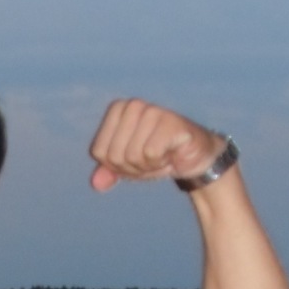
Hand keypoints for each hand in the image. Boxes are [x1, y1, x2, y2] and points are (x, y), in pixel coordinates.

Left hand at [87, 98, 221, 192]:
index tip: (135, 158)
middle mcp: (132, 105)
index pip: (99, 152)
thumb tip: (96, 183)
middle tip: (151, 158)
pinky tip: (171, 153)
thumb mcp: (128, 166)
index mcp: (117, 110)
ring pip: (132, 155)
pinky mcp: (170, 121)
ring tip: (162, 155)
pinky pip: (150, 153)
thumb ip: (108, 172)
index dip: (116, 166)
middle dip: (132, 168)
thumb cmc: (157, 157)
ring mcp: (151, 110)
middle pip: (115, 155)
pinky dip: (160, 162)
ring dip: (148, 166)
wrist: (193, 159)